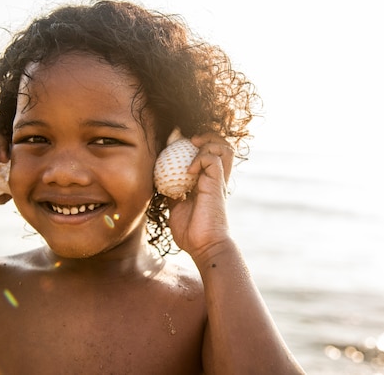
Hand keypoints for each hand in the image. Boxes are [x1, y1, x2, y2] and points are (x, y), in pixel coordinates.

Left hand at [166, 133, 233, 261]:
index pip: (209, 153)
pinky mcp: (218, 184)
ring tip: (192, 146)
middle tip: (189, 140)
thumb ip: (171, 193)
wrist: (204, 247)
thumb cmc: (191, 233)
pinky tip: (189, 169)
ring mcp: (218, 181)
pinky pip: (212, 159)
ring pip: (224, 147)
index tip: (176, 140)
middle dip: (207, 136)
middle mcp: (216, 179)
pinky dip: (200, 158)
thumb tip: (158, 184)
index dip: (197, 143)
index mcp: (208, 182)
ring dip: (208, 142)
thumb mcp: (175, 208)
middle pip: (222, 146)